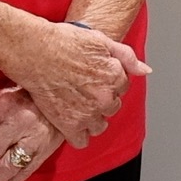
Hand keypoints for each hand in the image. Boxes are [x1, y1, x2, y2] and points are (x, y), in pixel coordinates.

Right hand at [3, 15, 148, 145]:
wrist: (34, 51)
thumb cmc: (63, 41)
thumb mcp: (101, 40)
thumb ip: (127, 57)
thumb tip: (145, 71)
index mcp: (116, 77)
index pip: (122, 86)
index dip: (108, 80)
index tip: (93, 76)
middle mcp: (105, 98)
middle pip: (111, 106)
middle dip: (101, 99)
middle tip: (82, 88)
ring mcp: (88, 113)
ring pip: (99, 125)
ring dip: (91, 118)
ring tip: (76, 105)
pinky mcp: (69, 125)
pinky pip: (81, 141)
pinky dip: (77, 134)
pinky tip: (70, 122)